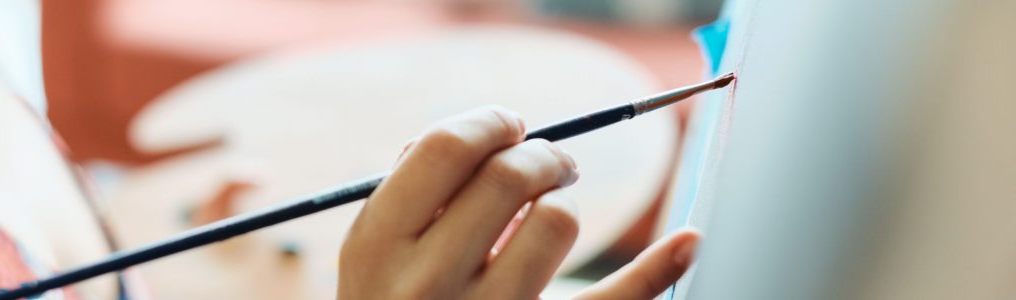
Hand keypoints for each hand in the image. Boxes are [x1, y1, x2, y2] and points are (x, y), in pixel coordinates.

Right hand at [338, 106, 699, 298]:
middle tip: (552, 162)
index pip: (445, 148)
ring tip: (555, 210)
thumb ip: (407, 196)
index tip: (510, 127)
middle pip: (508, 175)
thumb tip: (486, 135)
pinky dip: (656, 269)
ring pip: (557, 220)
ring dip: (565, 200)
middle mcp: (426, 284)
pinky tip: (687, 242)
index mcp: (376, 246)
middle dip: (543, 153)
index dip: (489, 122)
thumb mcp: (372, 258)